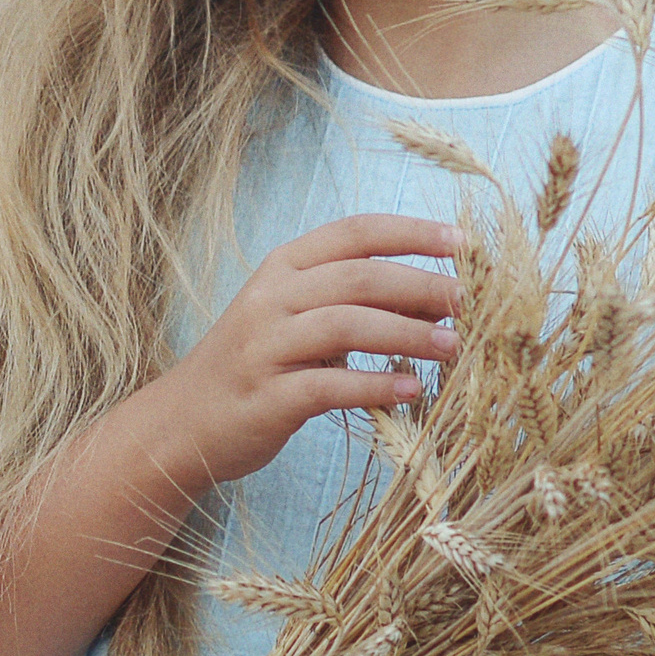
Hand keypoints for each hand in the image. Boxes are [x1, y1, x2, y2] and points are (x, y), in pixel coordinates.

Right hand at [149, 214, 461, 490]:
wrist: (182, 423)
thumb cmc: (255, 366)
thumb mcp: (302, 322)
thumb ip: (360, 305)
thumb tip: (440, 301)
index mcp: (283, 267)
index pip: (356, 232)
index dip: (413, 233)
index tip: (464, 242)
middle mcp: (271, 298)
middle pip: (359, 277)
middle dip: (423, 286)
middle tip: (472, 303)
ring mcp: (264, 346)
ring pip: (346, 325)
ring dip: (407, 334)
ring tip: (453, 348)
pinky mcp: (266, 397)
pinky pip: (328, 386)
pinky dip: (374, 386)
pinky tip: (411, 390)